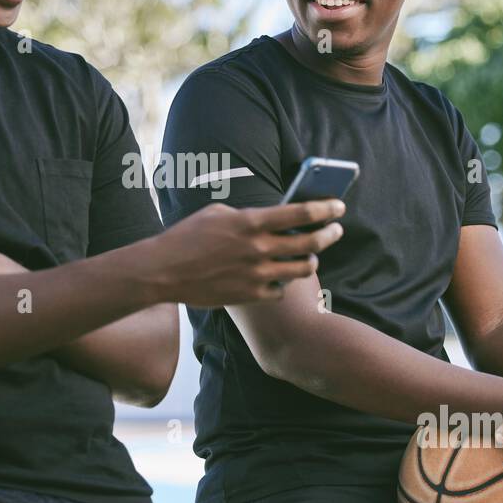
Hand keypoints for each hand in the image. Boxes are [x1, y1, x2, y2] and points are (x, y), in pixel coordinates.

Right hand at [141, 200, 345, 306]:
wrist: (164, 271)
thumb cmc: (187, 237)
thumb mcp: (218, 213)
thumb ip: (249, 215)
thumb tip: (274, 217)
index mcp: (250, 222)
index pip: (301, 212)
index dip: (326, 208)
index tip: (338, 207)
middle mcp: (258, 248)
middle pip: (310, 242)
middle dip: (330, 235)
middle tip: (336, 231)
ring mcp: (256, 274)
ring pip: (302, 269)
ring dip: (311, 261)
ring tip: (310, 256)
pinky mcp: (250, 295)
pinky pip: (280, 290)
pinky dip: (282, 283)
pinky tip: (277, 277)